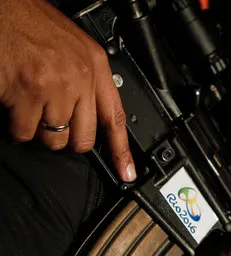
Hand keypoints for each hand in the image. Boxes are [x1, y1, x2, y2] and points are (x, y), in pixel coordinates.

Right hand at [0, 0, 134, 181]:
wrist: (1, 5)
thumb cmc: (29, 23)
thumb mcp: (73, 48)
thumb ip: (85, 80)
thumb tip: (89, 116)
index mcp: (95, 65)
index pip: (115, 117)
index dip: (122, 151)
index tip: (127, 174)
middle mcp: (79, 77)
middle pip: (83, 139)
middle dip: (66, 140)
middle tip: (51, 124)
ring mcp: (54, 87)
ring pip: (53, 139)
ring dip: (38, 132)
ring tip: (28, 109)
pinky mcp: (27, 93)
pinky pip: (24, 132)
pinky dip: (16, 128)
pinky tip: (13, 107)